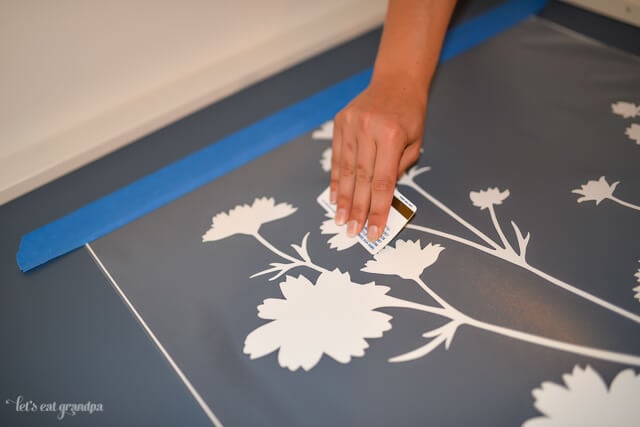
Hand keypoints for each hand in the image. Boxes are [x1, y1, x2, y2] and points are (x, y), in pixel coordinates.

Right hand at [330, 76, 425, 240]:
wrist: (396, 81)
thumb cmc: (411, 114)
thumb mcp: (416, 141)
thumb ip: (400, 168)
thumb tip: (381, 198)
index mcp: (392, 136)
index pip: (383, 182)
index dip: (378, 210)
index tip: (374, 231)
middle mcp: (369, 130)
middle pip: (362, 179)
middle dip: (358, 209)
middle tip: (353, 232)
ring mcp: (351, 125)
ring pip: (346, 170)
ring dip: (343, 199)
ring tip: (340, 220)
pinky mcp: (340, 123)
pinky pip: (337, 157)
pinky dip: (336, 179)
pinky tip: (334, 197)